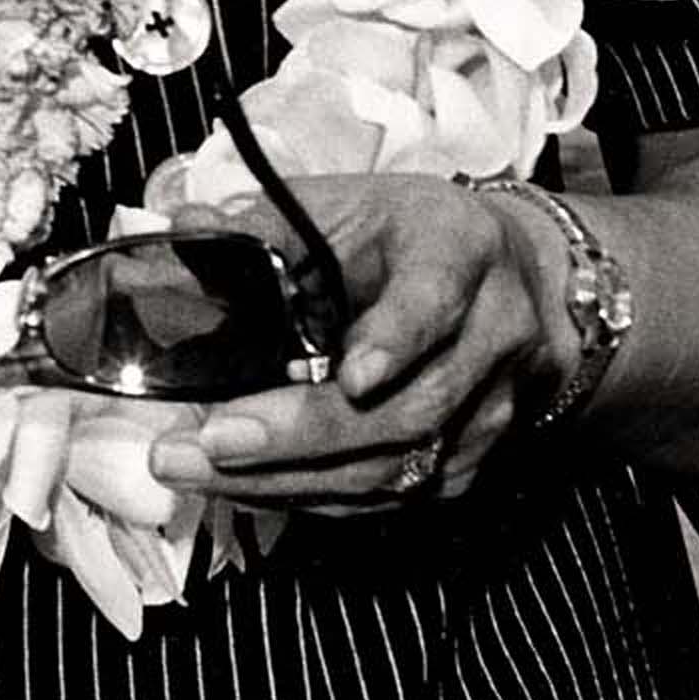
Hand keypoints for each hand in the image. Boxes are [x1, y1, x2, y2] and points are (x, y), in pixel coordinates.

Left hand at [146, 175, 568, 509]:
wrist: (513, 283)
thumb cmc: (408, 236)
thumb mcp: (350, 203)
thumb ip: (270, 222)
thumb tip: (185, 227)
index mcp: (459, 251)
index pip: (435, 299)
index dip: (398, 340)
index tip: (354, 378)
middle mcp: (489, 339)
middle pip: (409, 406)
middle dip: (304, 432)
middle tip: (211, 440)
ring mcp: (486, 413)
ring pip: (396, 466)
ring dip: (289, 476)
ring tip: (197, 468)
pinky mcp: (467, 467)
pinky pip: (386, 496)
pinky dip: (308, 494)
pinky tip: (238, 484)